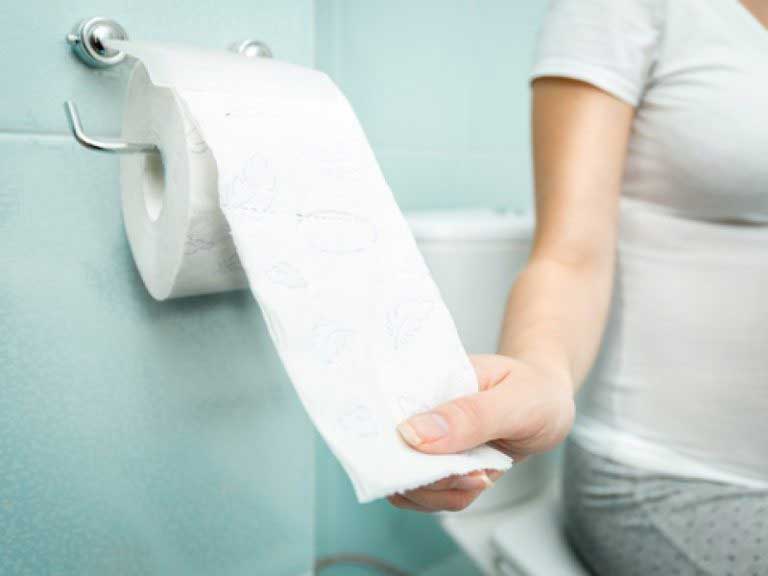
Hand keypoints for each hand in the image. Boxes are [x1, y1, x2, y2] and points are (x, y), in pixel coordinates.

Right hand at [388, 354, 574, 511]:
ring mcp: (430, 443)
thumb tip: (412, 435)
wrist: (550, 401)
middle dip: (423, 476)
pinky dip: (453, 497)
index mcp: (425, 382)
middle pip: (392, 454)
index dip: (383, 437)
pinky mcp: (444, 466)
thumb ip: (468, 416)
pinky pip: (433, 495)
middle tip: (470, 472)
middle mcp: (419, 413)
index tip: (411, 457)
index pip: (383, 409)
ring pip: (410, 482)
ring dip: (440, 492)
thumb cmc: (533, 389)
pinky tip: (479, 481)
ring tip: (480, 476)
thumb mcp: (513, 399)